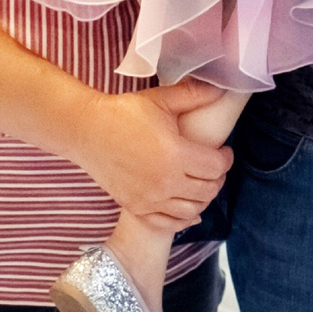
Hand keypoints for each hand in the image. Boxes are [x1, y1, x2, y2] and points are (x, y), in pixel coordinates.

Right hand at [70, 81, 233, 228]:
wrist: (86, 130)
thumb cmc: (123, 113)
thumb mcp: (161, 99)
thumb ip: (195, 95)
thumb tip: (222, 87)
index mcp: (175, 155)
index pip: (216, 167)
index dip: (226, 159)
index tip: (224, 151)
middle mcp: (165, 182)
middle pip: (208, 190)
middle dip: (218, 178)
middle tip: (215, 167)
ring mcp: (149, 199)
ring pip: (191, 210)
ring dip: (203, 199)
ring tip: (202, 184)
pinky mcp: (135, 206)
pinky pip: (167, 223)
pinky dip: (182, 220)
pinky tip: (189, 211)